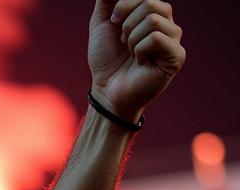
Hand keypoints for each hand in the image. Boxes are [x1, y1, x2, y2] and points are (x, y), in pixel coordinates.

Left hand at [88, 1, 184, 123]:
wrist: (106, 90)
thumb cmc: (106, 59)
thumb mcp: (102, 23)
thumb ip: (109, 0)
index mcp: (153, 13)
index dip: (124, 5)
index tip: (114, 22)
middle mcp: (167, 23)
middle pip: (150, 3)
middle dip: (127, 24)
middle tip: (123, 42)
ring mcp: (174, 39)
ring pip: (153, 20)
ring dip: (132, 38)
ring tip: (131, 53)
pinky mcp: (176, 56)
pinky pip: (156, 38)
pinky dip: (140, 50)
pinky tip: (140, 62)